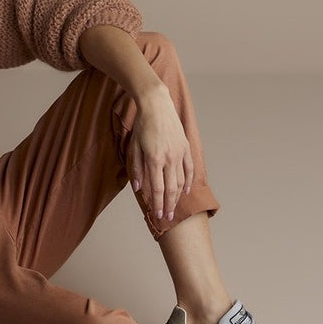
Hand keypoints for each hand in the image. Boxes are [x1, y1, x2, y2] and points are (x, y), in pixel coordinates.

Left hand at [128, 86, 193, 221]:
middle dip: (168, 205)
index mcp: (154, 159)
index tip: (156, 215)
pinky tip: (185, 191)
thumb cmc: (142, 125)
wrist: (157, 105)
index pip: (157, 188)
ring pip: (180, 181)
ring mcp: (179, 153)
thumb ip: (136, 168)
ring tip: (174, 208)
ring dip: (177, 197)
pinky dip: (188, 181)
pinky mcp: (185, 147)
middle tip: (166, 218)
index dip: (157, 204)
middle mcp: (169, 158)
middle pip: (170, 188)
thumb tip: (138, 187)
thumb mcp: (134, 146)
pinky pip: (189, 168)